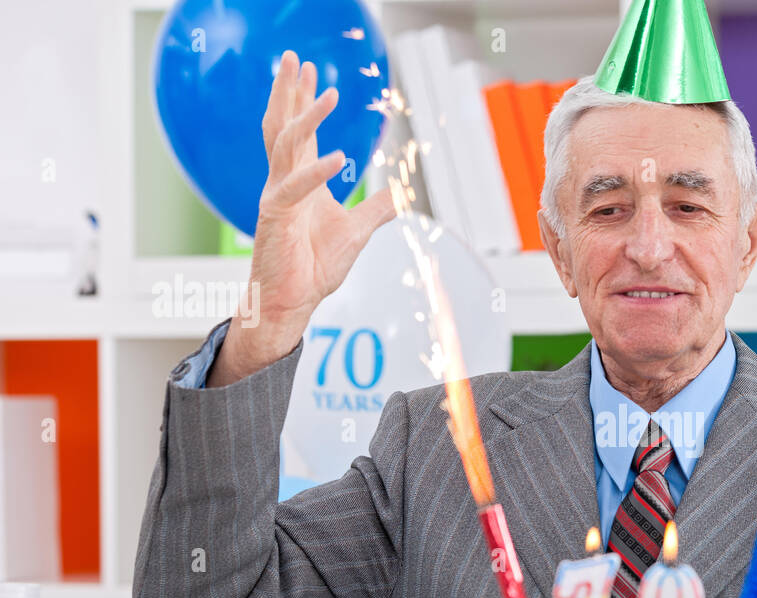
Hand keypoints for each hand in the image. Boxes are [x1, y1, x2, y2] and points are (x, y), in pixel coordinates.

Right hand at [209, 51, 395, 386]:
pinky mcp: (273, 218)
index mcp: (300, 181)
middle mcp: (284, 182)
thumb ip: (378, 209)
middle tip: (292, 57)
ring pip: (284, 145)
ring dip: (306, 117)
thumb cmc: (315, 267)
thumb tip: (403, 193)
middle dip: (289, 91)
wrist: (293, 302)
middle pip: (283, 125)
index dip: (305, 101)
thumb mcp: (357, 231)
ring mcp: (276, 197)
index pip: (300, 132)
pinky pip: (293, 188)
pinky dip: (315, 171)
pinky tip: (337, 157)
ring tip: (326, 92)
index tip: (310, 72)